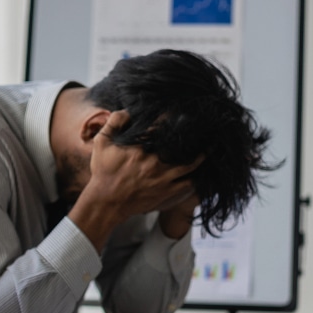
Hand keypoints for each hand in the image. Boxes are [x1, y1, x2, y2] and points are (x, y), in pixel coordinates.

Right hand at [68, 110, 200, 250]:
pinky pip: (187, 184)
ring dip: (202, 154)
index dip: (172, 115)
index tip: (181, 109)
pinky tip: (202, 169)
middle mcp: (154, 161)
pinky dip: (197, 176)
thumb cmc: (103, 172)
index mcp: (140, 147)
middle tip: (202, 126)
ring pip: (190, 164)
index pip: (161, 125)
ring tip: (210, 145)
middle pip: (180, 144)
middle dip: (192, 134)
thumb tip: (128, 111)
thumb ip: (114, 122)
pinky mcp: (166, 191)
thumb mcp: (101, 143)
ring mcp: (162, 178)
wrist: (106, 202)